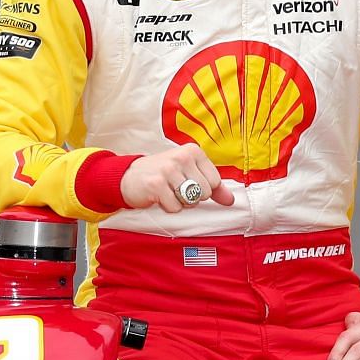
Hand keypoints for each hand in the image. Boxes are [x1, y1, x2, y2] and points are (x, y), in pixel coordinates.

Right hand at [119, 143, 234, 212]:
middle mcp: (182, 157)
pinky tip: (159, 197)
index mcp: (193, 151)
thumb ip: (212, 186)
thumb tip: (230, 200)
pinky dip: (168, 208)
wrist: (129, 176)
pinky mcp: (156, 184)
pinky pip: (175, 207)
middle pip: (204, 193)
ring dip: (180, 203)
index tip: (188, 182)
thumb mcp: (189, 173)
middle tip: (175, 188)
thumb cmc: (162, 175)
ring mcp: (168, 169)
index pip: (215, 181)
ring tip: (168, 192)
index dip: (203, 189)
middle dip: (192, 197)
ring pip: (191, 200)